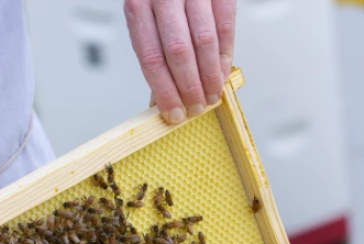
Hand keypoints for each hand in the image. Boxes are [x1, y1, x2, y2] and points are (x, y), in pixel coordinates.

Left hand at [125, 0, 235, 123]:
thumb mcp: (147, 18)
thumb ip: (155, 53)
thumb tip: (162, 99)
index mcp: (137, 6)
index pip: (150, 57)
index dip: (164, 90)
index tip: (173, 113)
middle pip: (178, 51)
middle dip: (189, 87)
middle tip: (195, 108)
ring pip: (204, 41)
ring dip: (210, 75)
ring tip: (211, 95)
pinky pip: (225, 25)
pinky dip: (226, 54)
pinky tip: (223, 71)